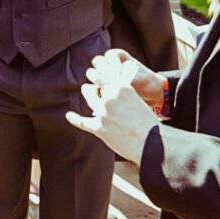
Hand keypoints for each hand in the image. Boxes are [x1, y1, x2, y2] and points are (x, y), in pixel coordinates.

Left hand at [66, 49, 163, 163]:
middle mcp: (111, 97)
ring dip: (88, 94)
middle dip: (98, 86)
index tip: (101, 74)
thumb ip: (124, 96)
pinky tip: (69, 115)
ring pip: (90, 98)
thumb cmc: (148, 125)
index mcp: (123, 88)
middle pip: (99, 86)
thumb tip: (113, 92)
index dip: (104, 75)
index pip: (108, 76)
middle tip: (95, 83)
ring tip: (86, 90)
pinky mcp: (98, 127)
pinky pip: (82, 121)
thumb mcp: (138, 102)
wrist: (150, 144)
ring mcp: (103, 112)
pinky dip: (74, 118)